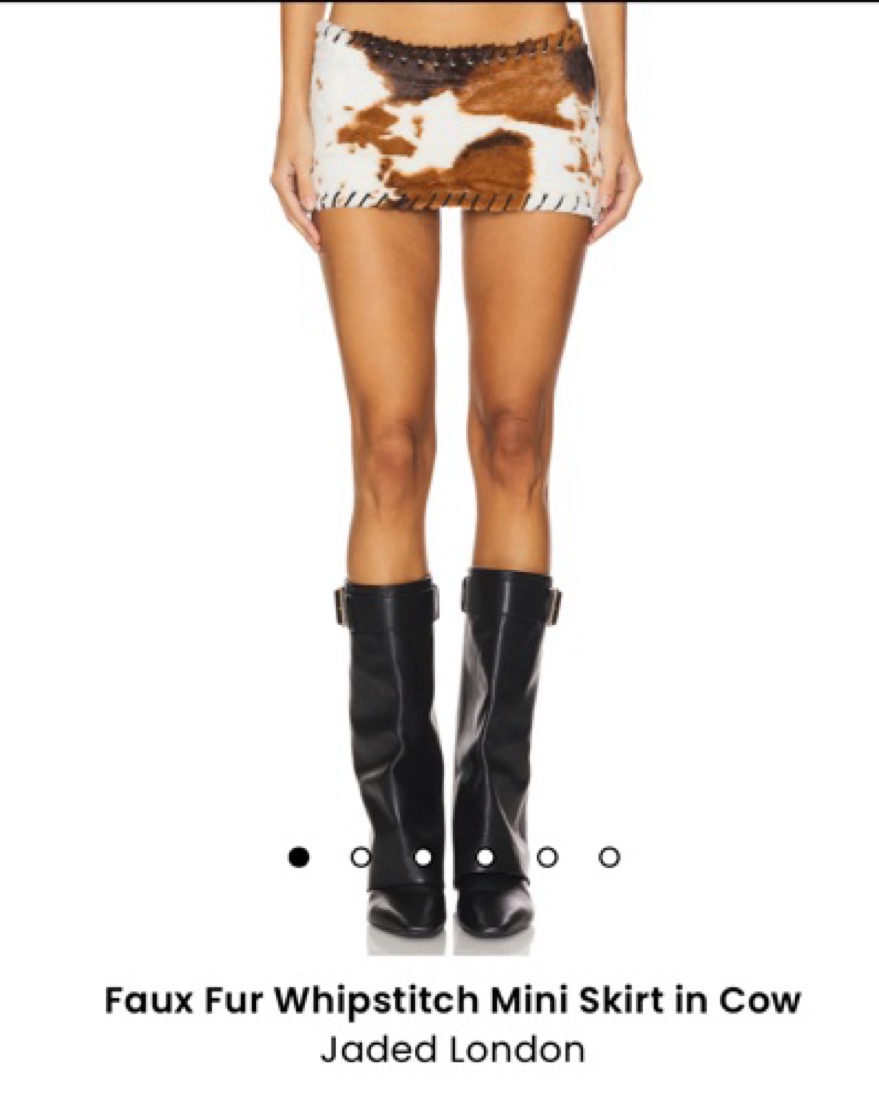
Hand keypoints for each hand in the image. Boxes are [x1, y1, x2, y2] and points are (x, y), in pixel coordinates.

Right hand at [271, 118, 320, 252]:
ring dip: (304, 225)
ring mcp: (283, 180)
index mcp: (280, 182)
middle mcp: (279, 183)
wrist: (294, 115)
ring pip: (293, 209)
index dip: (307, 229)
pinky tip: (313, 218)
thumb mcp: (305, 160)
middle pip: (291, 215)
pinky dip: (304, 212)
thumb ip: (306, 185)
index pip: (295, 212)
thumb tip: (309, 209)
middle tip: (318, 248)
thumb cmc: (300, 135)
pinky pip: (296, 200)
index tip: (318, 242)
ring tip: (316, 239)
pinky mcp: (289, 176)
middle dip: (304, 232)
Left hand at [590, 119, 641, 243]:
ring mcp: (622, 179)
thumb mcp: (609, 159)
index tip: (592, 237)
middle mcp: (629, 182)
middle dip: (604, 226)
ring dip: (601, 219)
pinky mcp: (614, 175)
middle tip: (588, 239)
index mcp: (632, 180)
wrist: (611, 115)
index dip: (606, 226)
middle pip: (618, 212)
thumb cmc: (611, 134)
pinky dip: (599, 207)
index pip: (620, 211)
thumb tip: (604, 206)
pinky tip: (589, 212)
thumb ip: (607, 183)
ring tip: (587, 230)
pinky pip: (608, 196)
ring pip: (613, 206)